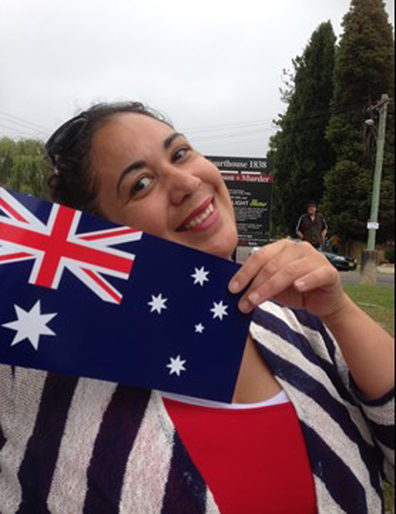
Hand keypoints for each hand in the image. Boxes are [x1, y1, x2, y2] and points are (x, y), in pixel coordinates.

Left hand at [229, 240, 345, 319]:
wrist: (324, 302)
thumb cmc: (298, 290)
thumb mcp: (274, 286)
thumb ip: (258, 282)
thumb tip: (235, 289)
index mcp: (282, 247)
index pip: (259, 256)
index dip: (244, 272)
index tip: (232, 288)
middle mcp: (298, 248)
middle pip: (272, 265)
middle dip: (254, 285)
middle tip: (244, 302)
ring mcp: (315, 258)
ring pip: (289, 271)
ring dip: (270, 287)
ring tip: (257, 301)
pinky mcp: (329, 272)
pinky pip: (317, 274)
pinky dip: (306, 280)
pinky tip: (298, 287)